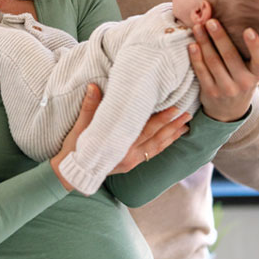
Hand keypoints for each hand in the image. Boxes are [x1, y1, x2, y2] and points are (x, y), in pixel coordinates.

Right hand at [50, 85, 190, 189]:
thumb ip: (90, 107)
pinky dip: (164, 145)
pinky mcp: (132, 164)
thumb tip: (93, 86)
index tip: (174, 107)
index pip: (145, 129)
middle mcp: (129, 155)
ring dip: (172, 135)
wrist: (71, 172)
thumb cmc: (74, 149)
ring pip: (157, 147)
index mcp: (119, 146)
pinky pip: (152, 154)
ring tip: (186, 125)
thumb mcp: (80, 128)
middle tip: (187, 113)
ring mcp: (132, 161)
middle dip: (172, 125)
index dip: (161, 118)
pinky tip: (171, 138)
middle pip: (156, 138)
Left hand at [188, 19, 258, 121]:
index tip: (248, 30)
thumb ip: (245, 52)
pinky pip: (201, 71)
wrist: (229, 111)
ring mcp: (226, 89)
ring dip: (204, 42)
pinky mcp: (210, 92)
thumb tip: (232, 19)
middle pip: (230, 56)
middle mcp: (244, 82)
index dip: (256, 45)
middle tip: (211, 21)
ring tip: (198, 27)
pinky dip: (196, 57)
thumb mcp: (249, 70)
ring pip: (213, 61)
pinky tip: (192, 45)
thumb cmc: (240, 80)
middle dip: (219, 37)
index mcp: (257, 74)